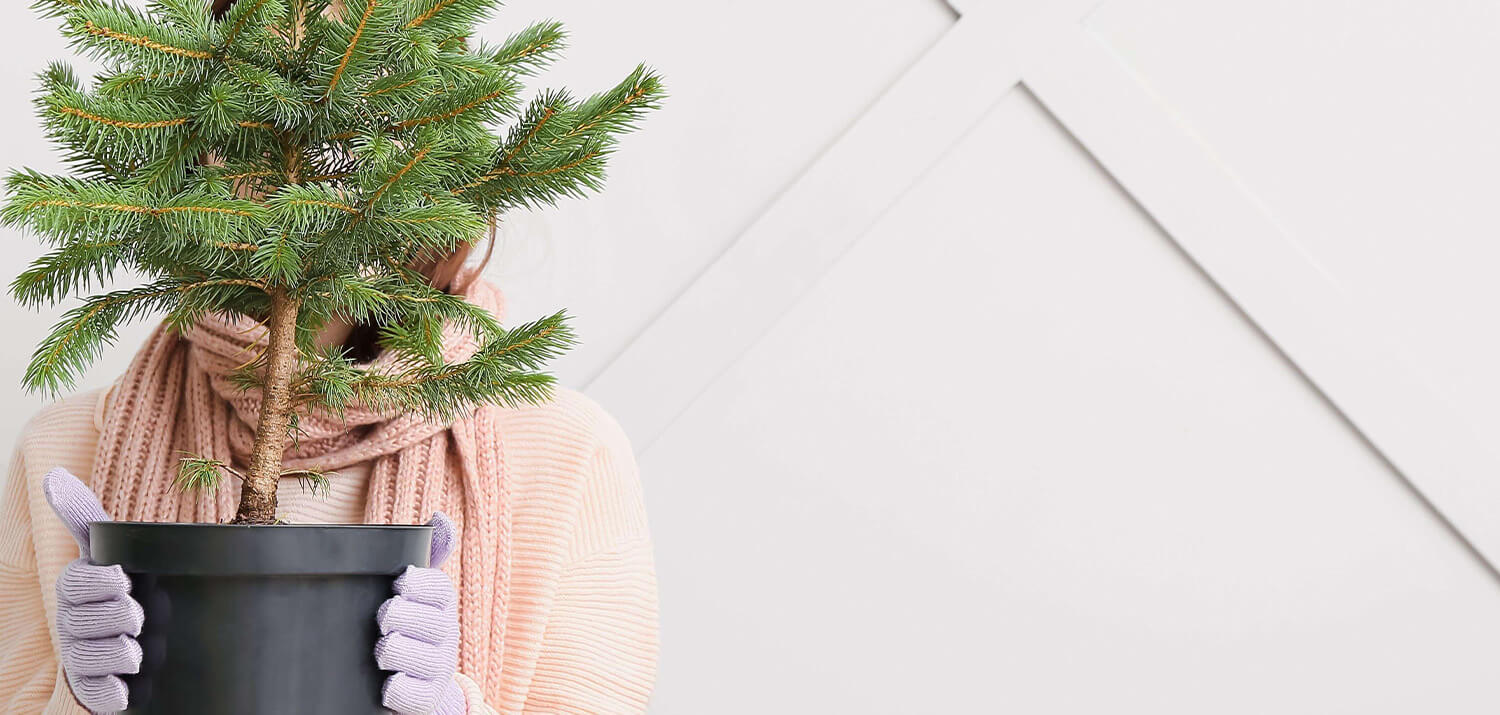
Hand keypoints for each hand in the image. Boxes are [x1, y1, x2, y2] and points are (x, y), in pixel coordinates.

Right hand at [42, 468, 142, 713]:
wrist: (145, 645)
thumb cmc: (126, 590)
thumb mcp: (110, 553)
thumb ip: (84, 518)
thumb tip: (52, 476)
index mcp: (76, 589)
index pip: (76, 583)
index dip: (100, 583)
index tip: (125, 581)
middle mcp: (72, 624)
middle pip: (85, 620)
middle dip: (117, 617)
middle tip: (139, 615)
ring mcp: (82, 658)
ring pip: (90, 656)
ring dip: (119, 652)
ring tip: (138, 650)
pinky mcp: (96, 690)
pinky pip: (98, 694)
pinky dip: (112, 692)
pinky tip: (125, 688)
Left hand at [377, 512, 463, 714]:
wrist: (414, 683)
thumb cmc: (407, 627)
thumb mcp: (412, 592)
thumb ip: (423, 555)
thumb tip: (440, 518)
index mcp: (440, 607)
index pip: (440, 590)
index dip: (421, 584)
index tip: (398, 581)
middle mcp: (445, 638)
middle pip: (434, 623)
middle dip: (405, 617)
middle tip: (383, 617)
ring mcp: (437, 671)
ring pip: (425, 660)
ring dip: (398, 651)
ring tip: (381, 650)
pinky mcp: (425, 699)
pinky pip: (416, 696)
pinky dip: (399, 689)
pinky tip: (386, 682)